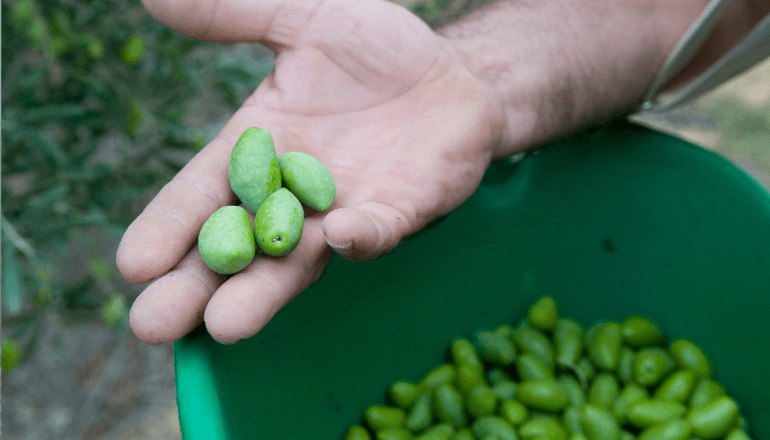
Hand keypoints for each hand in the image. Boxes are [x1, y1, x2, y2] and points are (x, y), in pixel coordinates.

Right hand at [117, 0, 504, 344]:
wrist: (451, 74)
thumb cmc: (376, 53)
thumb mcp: (303, 21)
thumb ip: (235, 15)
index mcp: (259, 149)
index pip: (202, 194)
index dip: (169, 228)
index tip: (133, 265)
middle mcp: (294, 193)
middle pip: (238, 246)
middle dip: (197, 286)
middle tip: (155, 326)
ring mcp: (345, 208)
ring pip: (297, 259)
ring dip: (264, 291)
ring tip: (225, 325)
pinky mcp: (399, 212)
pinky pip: (376, 230)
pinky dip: (358, 237)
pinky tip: (336, 238)